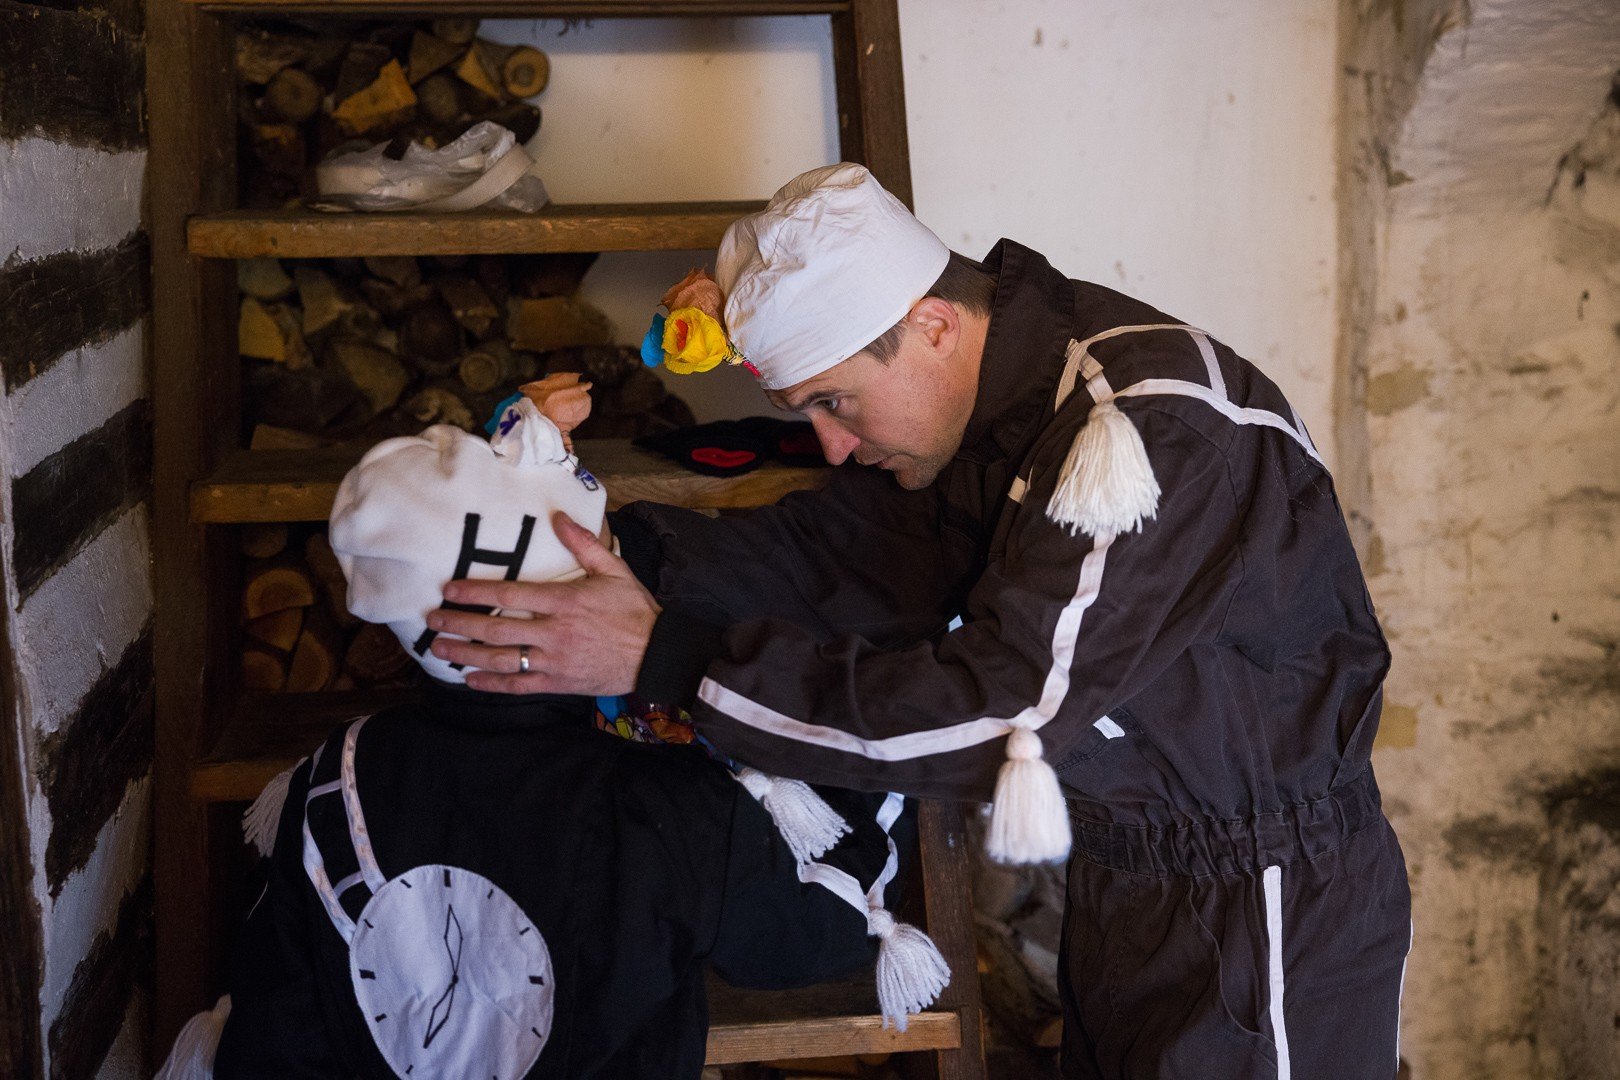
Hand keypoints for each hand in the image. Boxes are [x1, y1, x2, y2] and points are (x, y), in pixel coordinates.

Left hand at [426, 512, 659, 694]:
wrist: (657, 654)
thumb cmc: (635, 611)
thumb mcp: (614, 570)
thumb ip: (583, 544)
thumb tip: (558, 517)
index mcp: (565, 602)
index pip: (509, 595)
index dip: (475, 592)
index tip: (449, 589)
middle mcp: (554, 633)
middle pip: (496, 629)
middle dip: (459, 624)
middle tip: (432, 620)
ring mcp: (555, 661)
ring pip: (501, 660)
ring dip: (466, 655)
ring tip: (439, 649)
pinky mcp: (559, 683)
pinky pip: (519, 686)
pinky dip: (492, 684)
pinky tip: (469, 680)